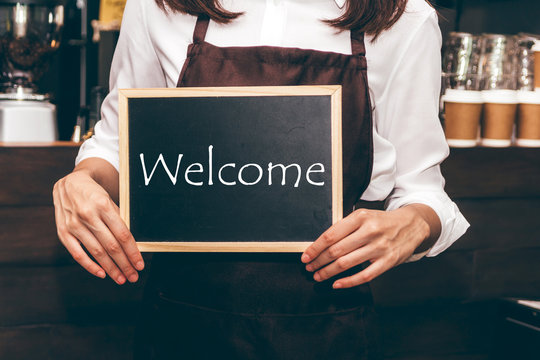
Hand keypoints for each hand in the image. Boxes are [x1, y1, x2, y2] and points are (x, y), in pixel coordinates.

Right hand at [53, 170, 143, 284]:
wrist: (69, 184)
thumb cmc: (95, 194)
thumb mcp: (109, 200)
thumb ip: (118, 220)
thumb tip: (132, 245)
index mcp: (103, 205)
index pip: (123, 234)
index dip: (133, 252)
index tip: (140, 264)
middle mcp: (88, 215)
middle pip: (111, 245)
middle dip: (124, 264)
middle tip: (133, 277)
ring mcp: (74, 224)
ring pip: (97, 251)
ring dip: (110, 268)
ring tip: (121, 278)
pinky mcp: (63, 231)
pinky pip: (77, 253)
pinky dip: (90, 265)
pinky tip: (102, 274)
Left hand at [301, 205, 437, 288]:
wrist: (412, 225)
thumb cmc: (381, 221)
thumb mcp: (364, 216)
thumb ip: (345, 227)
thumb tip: (320, 243)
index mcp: (360, 217)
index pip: (331, 235)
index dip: (315, 248)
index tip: (306, 256)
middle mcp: (369, 231)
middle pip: (336, 250)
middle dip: (319, 261)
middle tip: (309, 267)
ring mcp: (379, 247)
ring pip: (346, 263)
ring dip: (328, 272)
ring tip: (318, 276)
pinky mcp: (388, 261)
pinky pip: (364, 275)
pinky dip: (348, 282)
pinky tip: (337, 284)